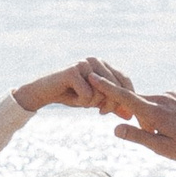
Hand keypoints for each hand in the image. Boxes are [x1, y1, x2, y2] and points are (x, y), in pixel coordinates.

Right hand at [13, 59, 134, 114]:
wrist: (45, 93)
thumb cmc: (71, 95)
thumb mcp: (95, 101)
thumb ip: (112, 106)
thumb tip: (130, 116)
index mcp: (103, 64)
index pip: (125, 80)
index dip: (125, 99)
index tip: (120, 112)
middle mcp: (96, 60)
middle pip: (115, 88)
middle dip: (110, 105)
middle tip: (100, 112)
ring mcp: (84, 64)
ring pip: (102, 93)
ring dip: (92, 103)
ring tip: (81, 100)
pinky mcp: (73, 71)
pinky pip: (87, 95)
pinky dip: (80, 102)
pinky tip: (71, 96)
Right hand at [111, 87, 175, 163]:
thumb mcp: (163, 148)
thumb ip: (138, 137)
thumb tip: (116, 129)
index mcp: (154, 112)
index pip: (124, 97)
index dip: (106, 87)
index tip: (93, 76)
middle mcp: (161, 99)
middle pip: (136, 104)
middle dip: (136, 118)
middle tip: (154, 136)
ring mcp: (171, 95)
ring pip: (150, 105)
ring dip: (151, 119)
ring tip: (171, 135)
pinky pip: (162, 104)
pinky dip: (161, 115)